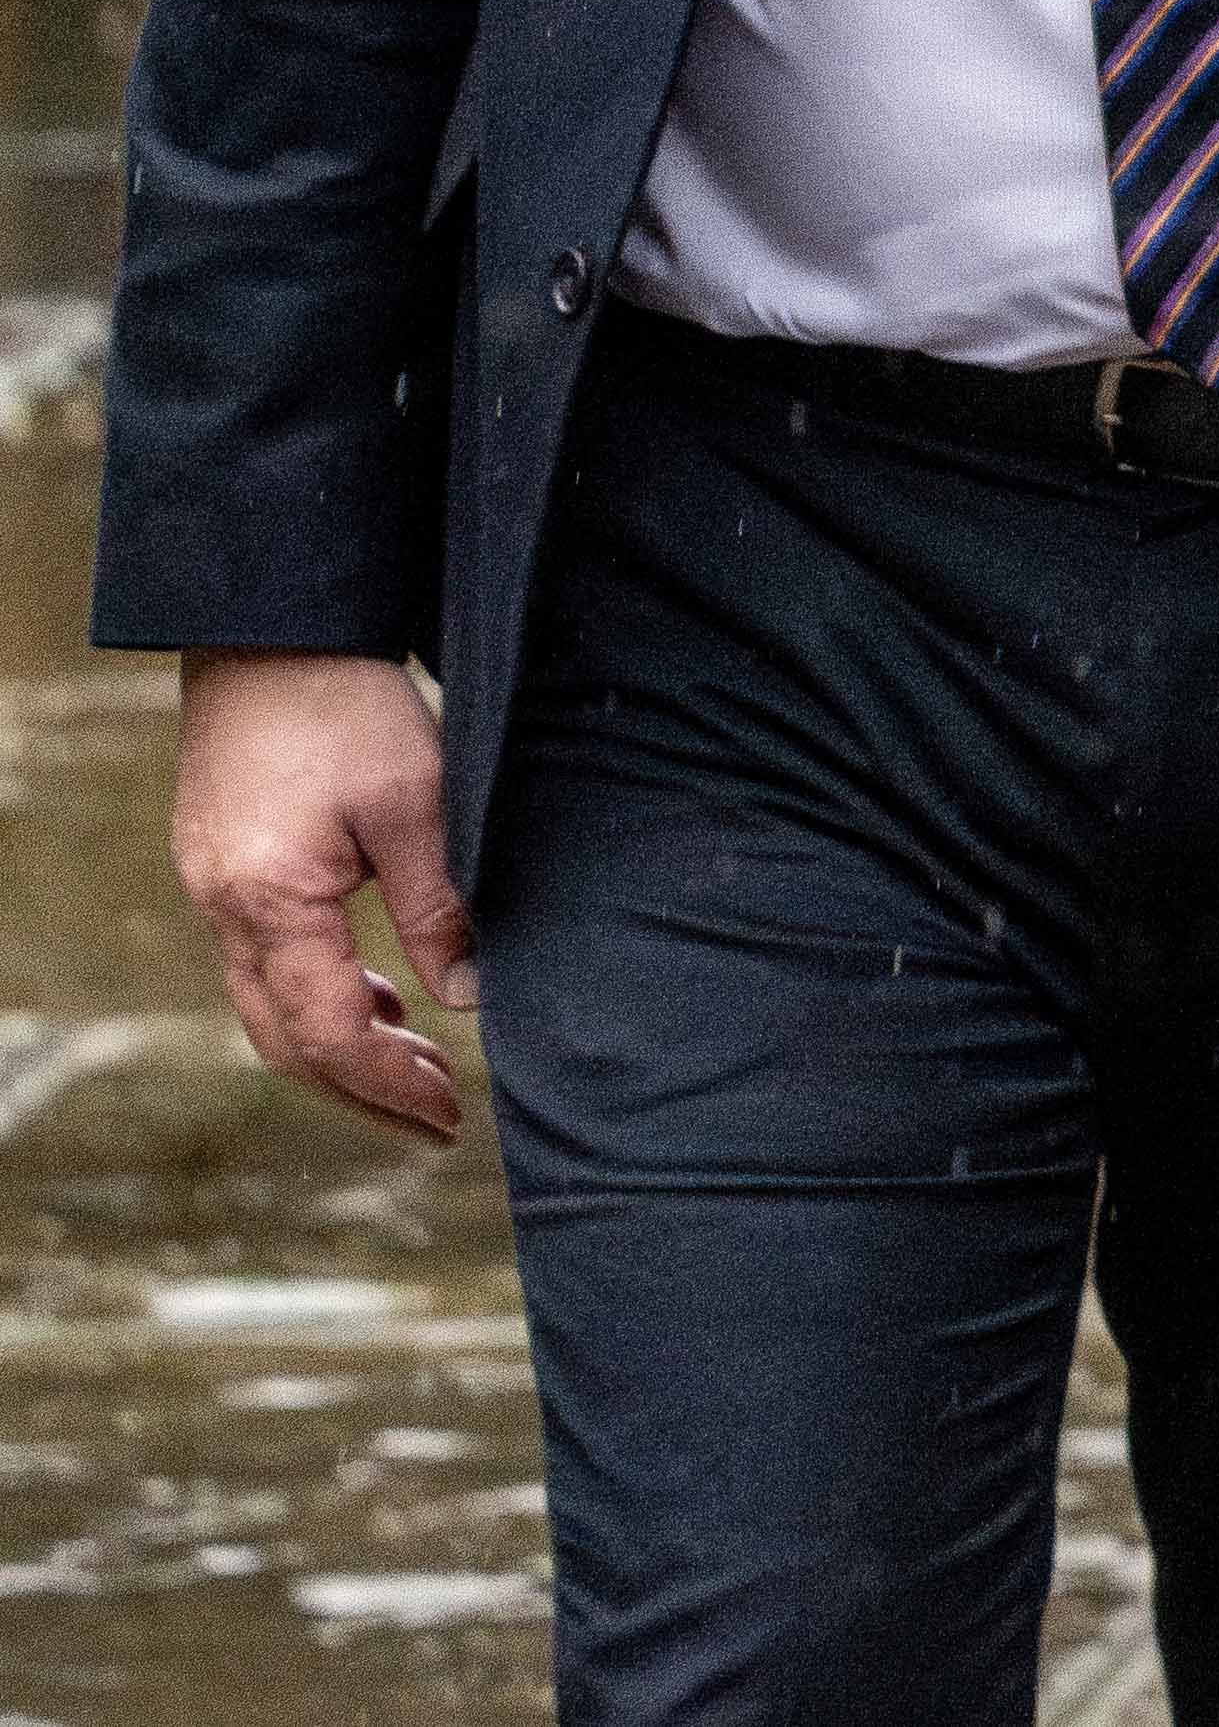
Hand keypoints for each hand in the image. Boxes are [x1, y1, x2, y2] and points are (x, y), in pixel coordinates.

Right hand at [172, 650, 476, 1144]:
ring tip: (420, 1068)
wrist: (270, 632)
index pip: (328, 1031)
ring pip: (270, 1006)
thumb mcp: (417, 803)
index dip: (388, 1083)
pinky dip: (324, 993)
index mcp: (270, 903)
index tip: (448, 1113)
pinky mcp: (227, 867)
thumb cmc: (346, 705)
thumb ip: (439, 906)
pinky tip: (381, 995)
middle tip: (437, 1118)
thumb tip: (470, 999)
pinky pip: (267, 961)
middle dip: (360, 1089)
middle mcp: (226, 910)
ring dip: (342, 1046)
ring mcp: (217, 890)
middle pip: (285, 1040)